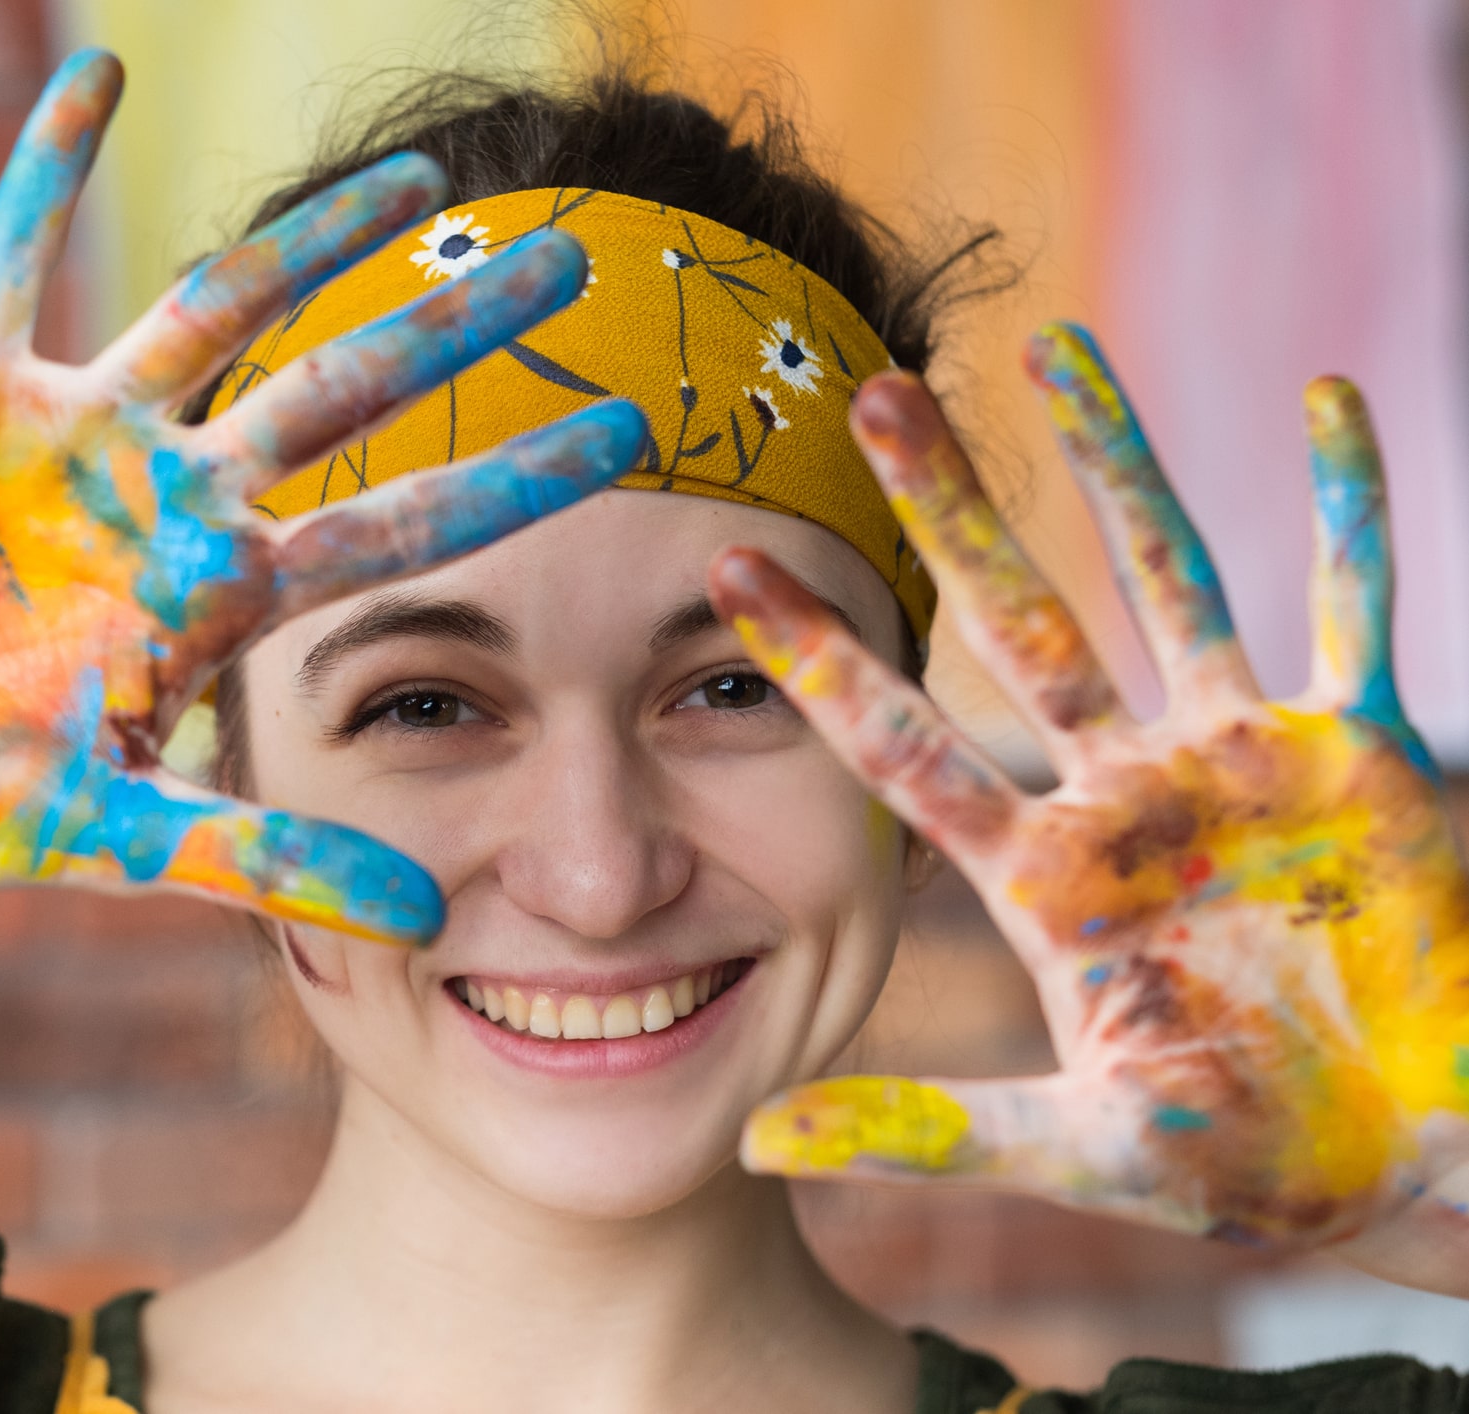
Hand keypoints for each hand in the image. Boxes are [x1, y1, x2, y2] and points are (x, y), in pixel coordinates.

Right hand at [0, 51, 644, 943]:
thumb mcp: (119, 840)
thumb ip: (266, 867)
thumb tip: (429, 926)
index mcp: (221, 595)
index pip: (403, 526)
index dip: (514, 476)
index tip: (634, 432)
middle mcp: (173, 496)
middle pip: (344, 394)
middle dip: (453, 329)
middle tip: (577, 266)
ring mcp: (77, 433)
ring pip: (216, 308)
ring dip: (312, 241)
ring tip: (422, 180)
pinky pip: (12, 256)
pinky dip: (48, 171)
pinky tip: (101, 80)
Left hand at [709, 324, 1468, 1263]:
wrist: (1426, 1152)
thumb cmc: (1262, 1163)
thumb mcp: (1087, 1155)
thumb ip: (930, 1136)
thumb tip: (752, 1146)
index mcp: (1047, 879)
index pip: (900, 748)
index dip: (815, 660)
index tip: (721, 564)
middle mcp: (1128, 794)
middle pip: (1022, 621)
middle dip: (952, 509)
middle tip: (865, 392)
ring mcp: (1245, 761)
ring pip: (1170, 576)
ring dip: (1117, 460)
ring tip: (1052, 341)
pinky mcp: (1369, 754)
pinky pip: (1360, 602)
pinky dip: (1353, 505)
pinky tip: (1326, 397)